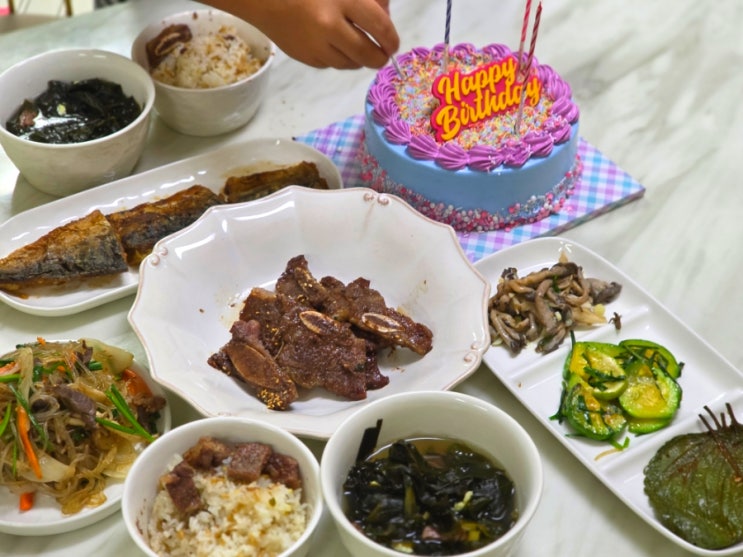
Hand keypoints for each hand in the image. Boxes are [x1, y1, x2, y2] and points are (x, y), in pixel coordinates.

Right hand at [209, 0, 399, 68]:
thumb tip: (386, 17)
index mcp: (342, 0)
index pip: (380, 27)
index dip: (392, 39)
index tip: (393, 43)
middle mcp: (330, 26)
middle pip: (367, 55)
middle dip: (380, 58)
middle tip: (382, 54)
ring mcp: (316, 46)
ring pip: (350, 64)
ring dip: (359, 58)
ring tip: (356, 45)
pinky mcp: (306, 58)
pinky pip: (332, 64)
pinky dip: (338, 57)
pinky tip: (333, 44)